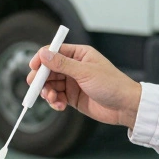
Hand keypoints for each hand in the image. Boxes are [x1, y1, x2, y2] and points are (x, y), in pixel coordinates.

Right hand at [26, 44, 141, 127]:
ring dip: (48, 92)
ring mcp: (73, 82)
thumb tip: (44, 54)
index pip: (54, 51)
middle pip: (49, 69)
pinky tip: (59, 106)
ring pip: (51, 84)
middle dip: (42, 78)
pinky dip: (54, 102)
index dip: (42, 58)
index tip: (33, 68)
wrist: (125, 106)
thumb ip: (62, 64)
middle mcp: (74, 67)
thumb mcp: (85, 72)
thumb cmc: (112, 84)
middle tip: (36, 87)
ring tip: (53, 99)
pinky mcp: (73, 97)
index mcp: (79, 54)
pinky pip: (57, 97)